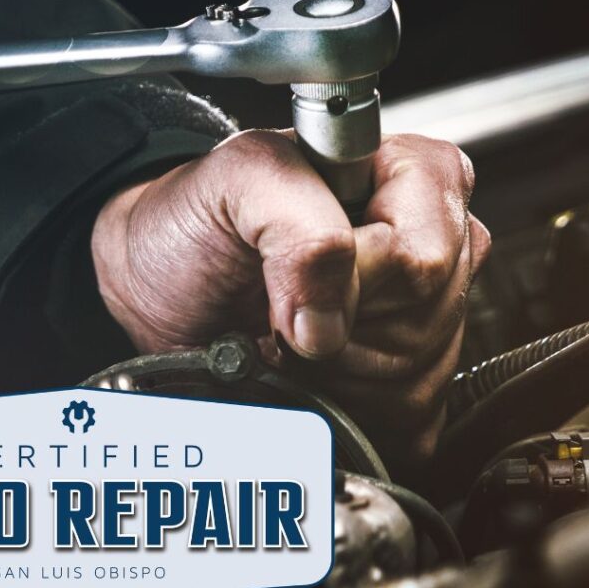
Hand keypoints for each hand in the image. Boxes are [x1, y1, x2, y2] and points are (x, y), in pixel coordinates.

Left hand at [91, 130, 490, 471]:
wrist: (161, 283)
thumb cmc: (198, 219)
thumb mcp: (237, 179)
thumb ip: (298, 221)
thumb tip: (329, 322)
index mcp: (405, 174)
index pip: (425, 249)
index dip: (359, 272)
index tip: (293, 270)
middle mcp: (427, 240)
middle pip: (426, 313)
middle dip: (340, 321)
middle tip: (281, 301)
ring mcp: (426, 313)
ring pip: (416, 370)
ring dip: (334, 365)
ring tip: (285, 329)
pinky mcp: (407, 377)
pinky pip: (403, 413)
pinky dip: (338, 400)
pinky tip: (304, 366)